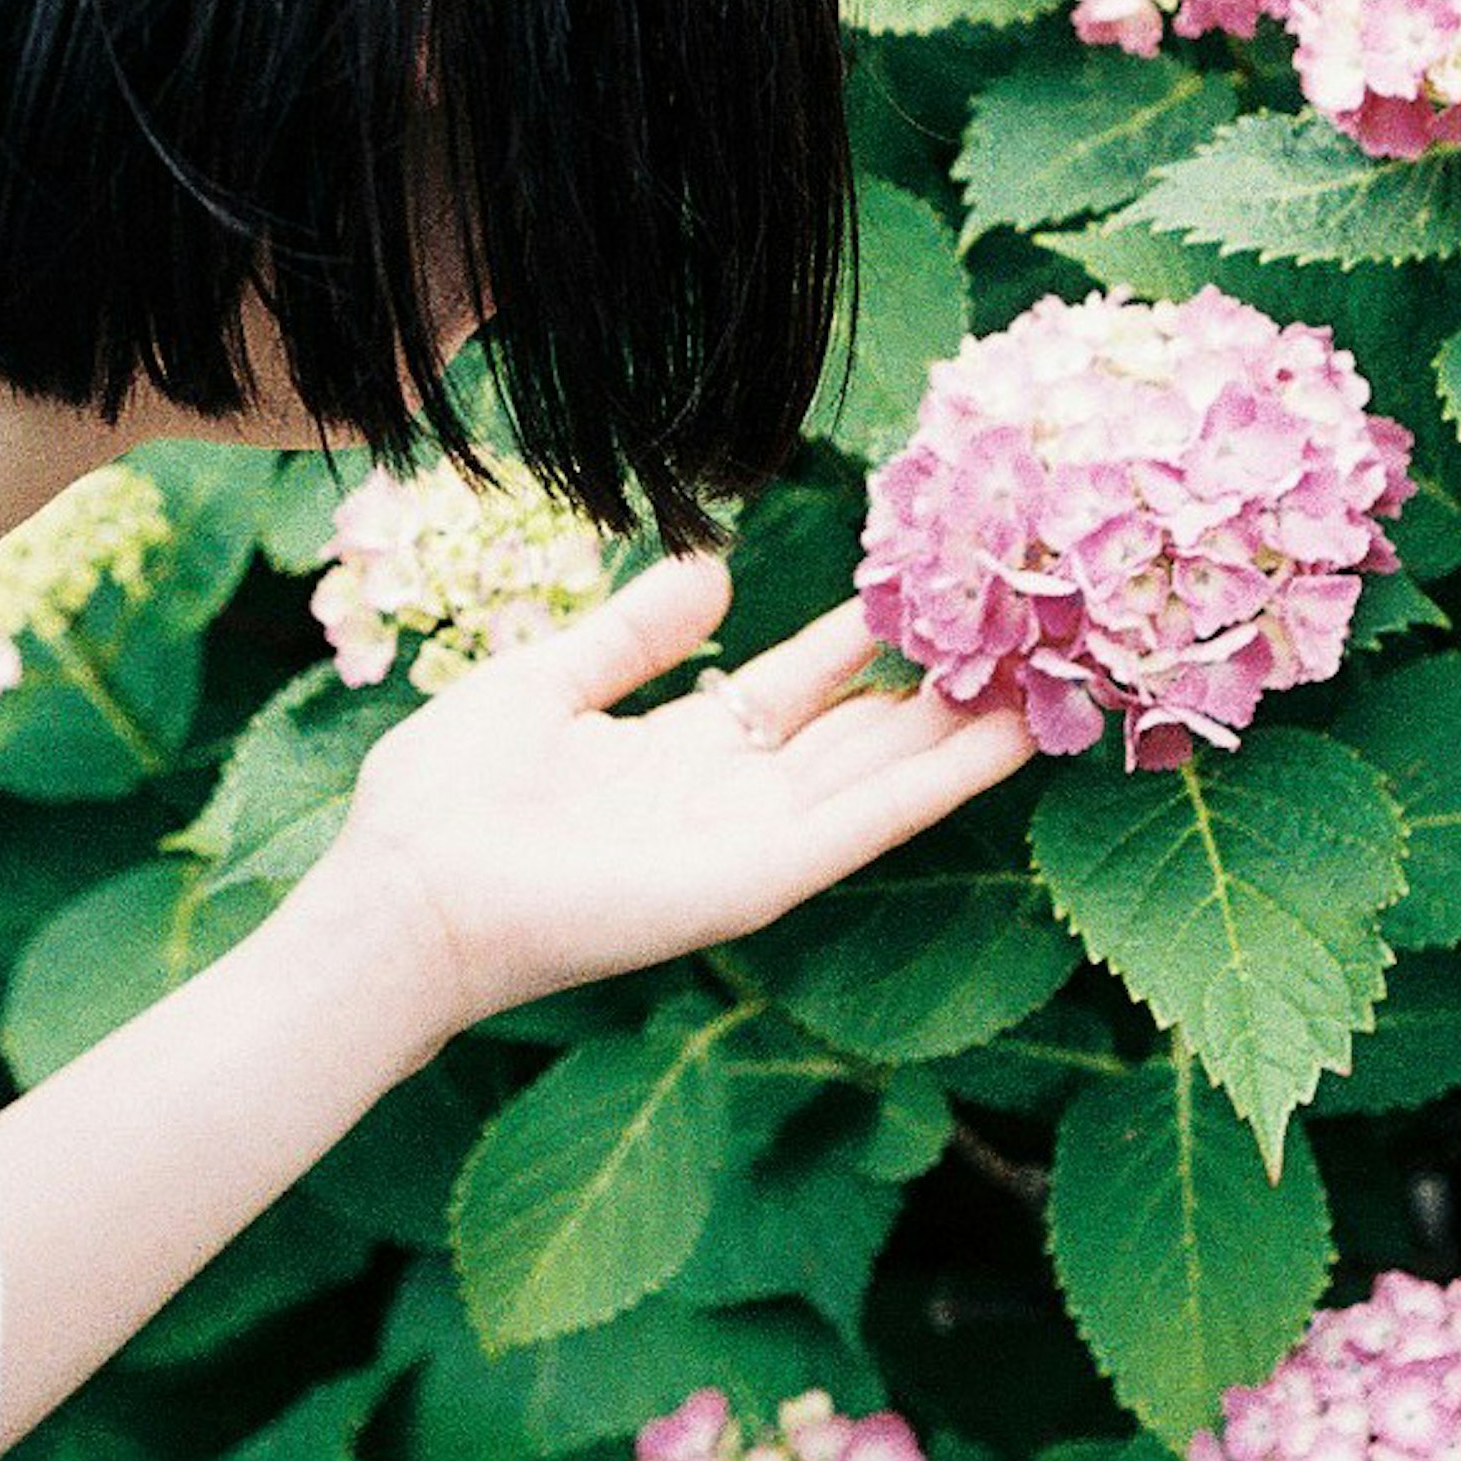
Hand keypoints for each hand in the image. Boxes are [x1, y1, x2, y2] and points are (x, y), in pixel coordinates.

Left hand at [300, 552, 1035, 1046]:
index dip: (865, 639)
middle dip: (943, 681)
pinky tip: (1009, 737)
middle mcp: (729, 800)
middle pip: (862, 732)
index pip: (799, 688)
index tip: (930, 583)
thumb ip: (633, 634)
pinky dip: (943, 780)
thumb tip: (712, 568)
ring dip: (972, 729)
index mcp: (678, 753)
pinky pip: (867, 823)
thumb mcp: (547, 680)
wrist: (404, 892)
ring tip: (1055, 669)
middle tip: (1027, 620)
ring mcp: (751, 844)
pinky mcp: (758, 883)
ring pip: (887, 775)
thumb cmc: (447, 795)